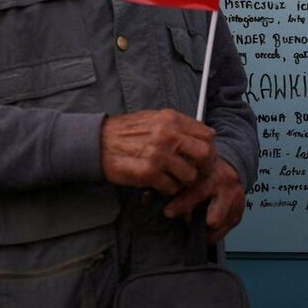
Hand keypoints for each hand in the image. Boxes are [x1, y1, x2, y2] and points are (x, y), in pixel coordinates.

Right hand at [101, 109, 215, 195]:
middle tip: (197, 172)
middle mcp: (168, 135)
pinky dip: (168, 189)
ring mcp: (159, 154)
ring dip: (184, 181)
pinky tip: (159, 183)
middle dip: (204, 167)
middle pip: (205, 154)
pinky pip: (171, 188)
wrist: (98, 142)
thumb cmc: (126, 131)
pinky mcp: (148, 173)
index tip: (205, 157)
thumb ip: (178, 125)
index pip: (207, 134)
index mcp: (171, 119)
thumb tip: (205, 135)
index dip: (210, 148)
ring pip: (189, 175)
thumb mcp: (154, 118)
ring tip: (173, 178)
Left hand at [164, 158, 244, 242]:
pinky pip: (223, 232)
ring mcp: (235, 202)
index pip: (197, 193)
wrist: (231, 167)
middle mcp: (226, 188)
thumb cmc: (204, 171)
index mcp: (212, 174)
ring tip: (197, 220)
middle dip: (199, 223)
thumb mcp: (190, 171)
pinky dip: (213, 231)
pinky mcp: (239, 213)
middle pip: (214, 220)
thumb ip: (173, 184)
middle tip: (188, 220)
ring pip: (218, 229)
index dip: (181, 204)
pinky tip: (206, 221)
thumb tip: (147, 198)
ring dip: (205, 228)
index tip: (167, 212)